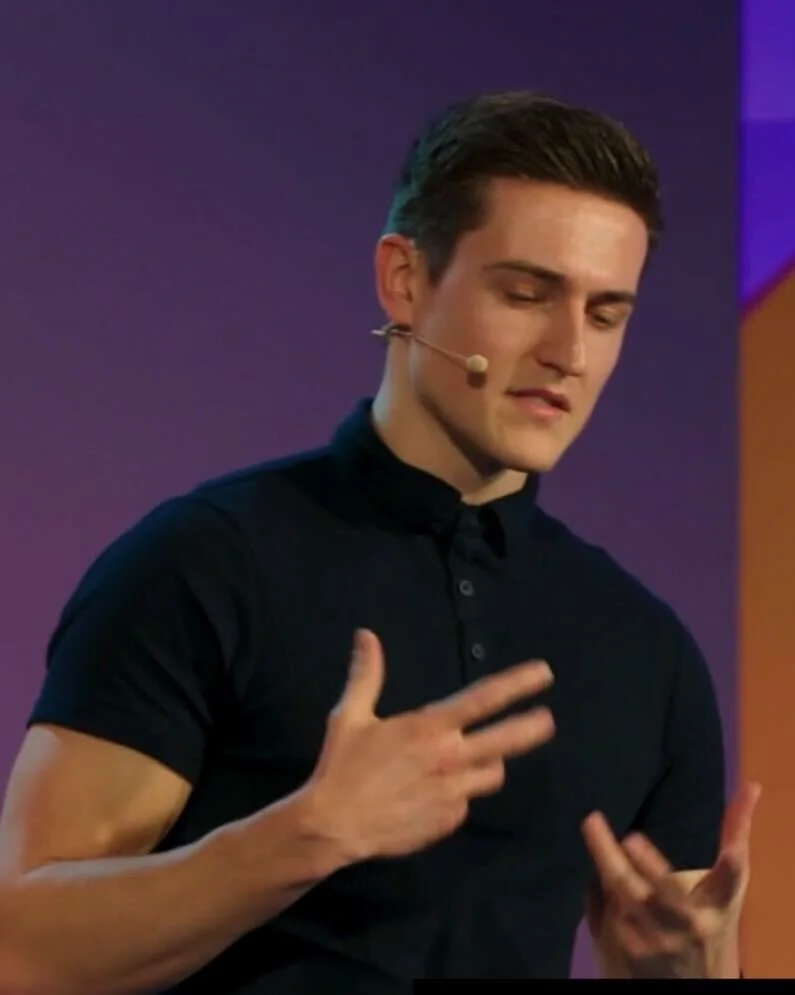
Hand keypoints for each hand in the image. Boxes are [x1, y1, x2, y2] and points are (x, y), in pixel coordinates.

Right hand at [306, 628, 554, 862]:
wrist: (334, 826)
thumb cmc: (342, 767)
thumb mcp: (349, 716)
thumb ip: (366, 675)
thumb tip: (366, 635)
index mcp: (429, 728)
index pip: (483, 699)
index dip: (517, 684)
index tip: (543, 675)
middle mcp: (449, 758)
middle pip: (505, 740)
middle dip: (531, 728)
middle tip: (547, 720)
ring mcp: (452, 793)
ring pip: (491, 774)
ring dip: (489, 763)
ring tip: (479, 759)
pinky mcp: (448, 822)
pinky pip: (465, 803)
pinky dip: (459, 794)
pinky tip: (435, 794)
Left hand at [582, 782, 761, 978]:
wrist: (695, 984)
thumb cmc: (711, 917)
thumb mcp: (726, 884)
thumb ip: (734, 833)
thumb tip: (753, 785)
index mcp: (718, 903)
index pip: (730, 880)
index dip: (733, 864)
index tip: (732, 849)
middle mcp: (690, 925)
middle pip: (664, 892)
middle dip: (646, 862)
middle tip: (624, 831)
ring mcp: (660, 943)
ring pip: (626, 898)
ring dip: (607, 864)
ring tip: (593, 827)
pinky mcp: (632, 955)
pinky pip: (604, 913)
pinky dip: (597, 889)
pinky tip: (594, 873)